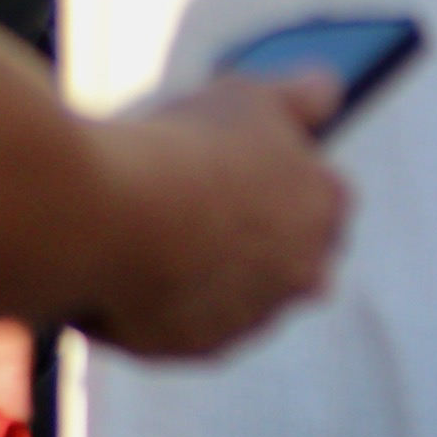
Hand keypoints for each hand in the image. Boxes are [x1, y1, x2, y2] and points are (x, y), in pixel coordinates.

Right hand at [74, 71, 346, 359]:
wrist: (106, 218)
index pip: (327, 196)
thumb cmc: (180, 148)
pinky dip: (162, 306)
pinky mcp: (201, 347)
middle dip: (255, 240)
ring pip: (238, 296)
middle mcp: (306, 272)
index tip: (245, 175)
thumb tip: (330, 89)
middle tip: (197, 212)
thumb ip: (298, 96)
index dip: (284, 183)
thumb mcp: (244, 96)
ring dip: (208, 276)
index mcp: (326, 206)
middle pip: (290, 257)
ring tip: (152, 242)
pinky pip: (186, 325)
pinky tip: (124, 277)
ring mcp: (255, 315)